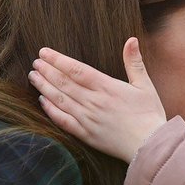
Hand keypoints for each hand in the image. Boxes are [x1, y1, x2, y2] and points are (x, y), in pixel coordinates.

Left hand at [29, 38, 166, 162]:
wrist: (150, 145)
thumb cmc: (150, 115)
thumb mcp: (145, 85)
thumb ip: (134, 62)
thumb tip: (131, 39)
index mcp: (107, 87)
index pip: (76, 69)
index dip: (58, 60)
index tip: (44, 52)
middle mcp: (93, 102)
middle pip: (63, 83)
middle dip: (47, 71)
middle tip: (35, 63)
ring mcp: (87, 119)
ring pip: (60, 100)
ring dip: (44, 87)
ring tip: (33, 77)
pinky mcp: (86, 134)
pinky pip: (63, 121)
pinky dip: (51, 110)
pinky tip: (43, 101)